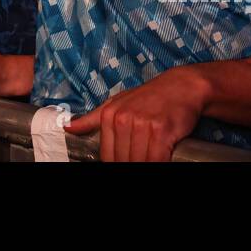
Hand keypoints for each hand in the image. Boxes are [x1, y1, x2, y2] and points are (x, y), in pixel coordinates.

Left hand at [65, 66, 209, 161]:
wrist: (182, 86)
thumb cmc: (150, 97)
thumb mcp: (118, 102)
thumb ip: (92, 118)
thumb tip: (68, 127)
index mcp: (108, 115)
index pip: (107, 156)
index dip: (117, 162)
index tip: (125, 160)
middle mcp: (122, 119)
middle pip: (123, 161)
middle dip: (132, 163)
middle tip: (141, 156)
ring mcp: (142, 125)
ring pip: (139, 162)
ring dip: (146, 163)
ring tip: (152, 155)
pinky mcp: (161, 131)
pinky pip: (156, 160)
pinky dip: (159, 162)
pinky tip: (163, 157)